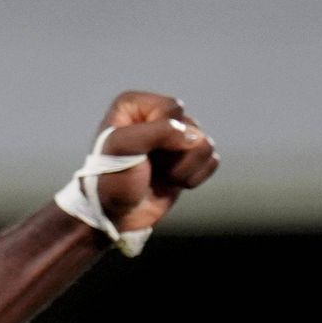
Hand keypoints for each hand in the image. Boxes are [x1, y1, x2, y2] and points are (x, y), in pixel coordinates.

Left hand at [87, 91, 219, 232]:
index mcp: (136, 105)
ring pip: (205, 143)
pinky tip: (175, 183)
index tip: (143, 151)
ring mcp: (174, 139)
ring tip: (163, 176)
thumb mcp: (123, 148)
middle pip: (192, 127)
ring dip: (186, 168)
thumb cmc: (110, 181)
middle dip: (176, 153)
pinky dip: (197, 176)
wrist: (114, 217)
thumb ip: (157, 132)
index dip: (164, 133)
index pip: (173, 109)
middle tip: (151, 167)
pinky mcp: (188, 159)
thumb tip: (194, 137)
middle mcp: (157, 116)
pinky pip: (212, 160)